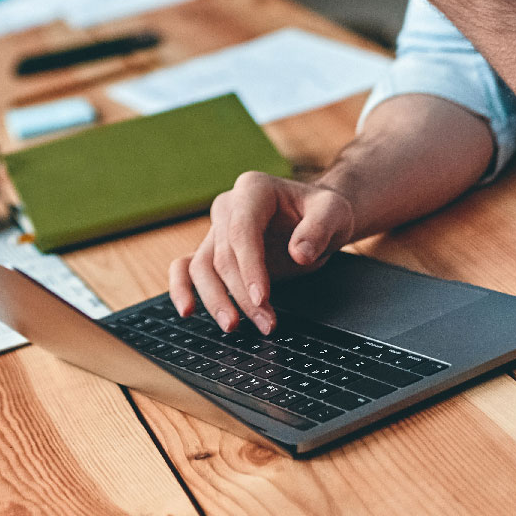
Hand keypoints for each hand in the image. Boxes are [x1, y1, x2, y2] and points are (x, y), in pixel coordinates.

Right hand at [169, 172, 355, 333]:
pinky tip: (187, 311)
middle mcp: (228, 206)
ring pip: (201, 266)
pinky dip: (181, 288)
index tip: (262, 298)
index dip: (249, 267)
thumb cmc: (323, 212)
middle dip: (241, 294)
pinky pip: (185, 267)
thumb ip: (319, 229)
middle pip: (223, 255)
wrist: (316, 218)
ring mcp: (217, 229)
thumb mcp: (334, 213)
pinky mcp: (213, 250)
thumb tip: (298, 254)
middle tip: (266, 323)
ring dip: (216, 300)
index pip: (242, 230)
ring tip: (234, 327)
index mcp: (254, 189)